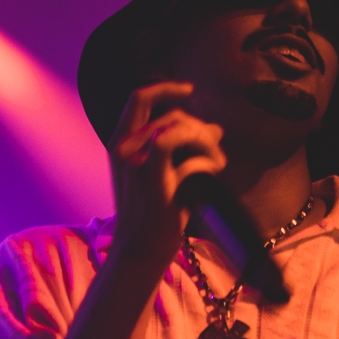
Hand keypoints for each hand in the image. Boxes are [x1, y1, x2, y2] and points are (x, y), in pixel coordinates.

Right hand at [107, 81, 225, 262]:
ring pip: (179, 128)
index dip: (166, 88)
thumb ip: (181, 149)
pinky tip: (215, 169)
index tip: (190, 90)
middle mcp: (124, 150)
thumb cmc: (154, 213)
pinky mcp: (154, 182)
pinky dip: (206, 157)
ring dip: (207, 140)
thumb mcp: (162, 175)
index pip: (138, 98)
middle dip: (200, 126)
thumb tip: (217, 127)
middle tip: (215, 145)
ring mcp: (137, 165)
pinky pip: (186, 156)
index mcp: (120, 144)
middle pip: (170, 114)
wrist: (139, 251)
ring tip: (219, 160)